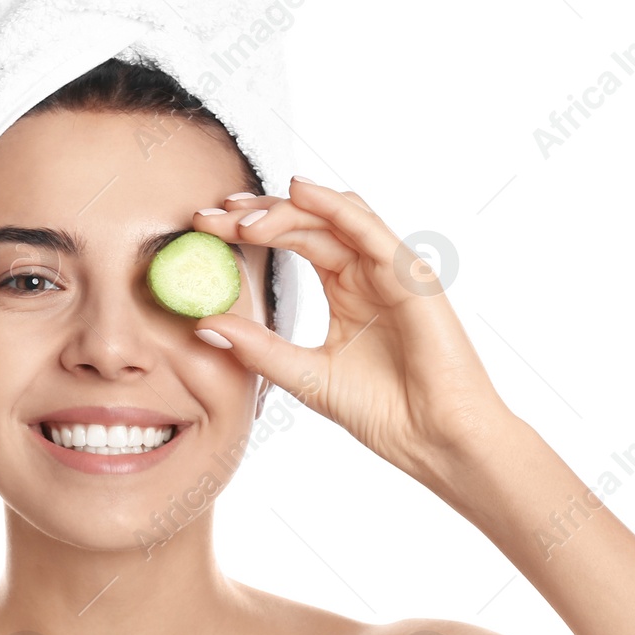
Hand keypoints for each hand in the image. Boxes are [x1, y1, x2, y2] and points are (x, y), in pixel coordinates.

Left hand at [190, 178, 514, 486]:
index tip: (200, 228)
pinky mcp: (411, 276)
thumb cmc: (383, 411)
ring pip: (336, 216)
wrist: (433, 441)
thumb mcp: (304, 375)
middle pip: (307, 221)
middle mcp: (367, 270)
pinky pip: (370, 230)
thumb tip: (203, 325)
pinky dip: (334, 208)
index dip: (247, 230)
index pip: (292, 240)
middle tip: (208, 217)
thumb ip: (258, 347)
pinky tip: (300, 194)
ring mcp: (391, 269)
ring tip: (242, 217)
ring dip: (287, 209)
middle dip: (255, 214)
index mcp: (344, 287)